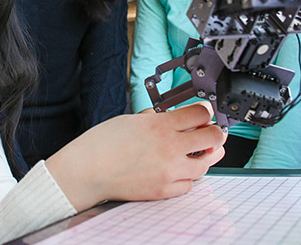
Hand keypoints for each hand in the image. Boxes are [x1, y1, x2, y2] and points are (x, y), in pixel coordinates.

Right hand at [46, 102, 224, 211]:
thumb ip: (158, 119)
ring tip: (197, 151)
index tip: (204, 112)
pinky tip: (180, 169)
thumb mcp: (132, 119)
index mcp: (160, 125)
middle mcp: (169, 148)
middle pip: (213, 137)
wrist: (86, 171)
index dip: (206, 110)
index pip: (202, 114)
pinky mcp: (163, 190)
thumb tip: (176, 118)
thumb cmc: (102, 143)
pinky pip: (189, 184)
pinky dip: (187, 176)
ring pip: (205, 164)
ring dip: (204, 156)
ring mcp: (169, 171)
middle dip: (215, 132)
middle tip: (210, 131)